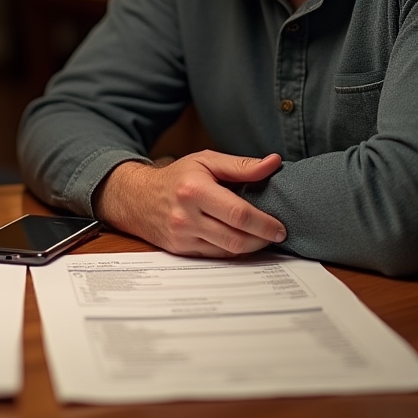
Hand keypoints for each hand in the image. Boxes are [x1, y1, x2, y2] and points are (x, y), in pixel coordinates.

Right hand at [94, 151, 285, 256]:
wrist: (137, 197)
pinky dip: (233, 250)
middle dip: (262, 239)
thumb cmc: (177, 177)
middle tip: (276, 233)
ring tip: (261, 236)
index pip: (238, 214)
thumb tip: (273, 163)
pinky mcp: (181, 251)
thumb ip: (241, 165)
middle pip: (236, 238)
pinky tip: (240, 240)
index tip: (280, 226)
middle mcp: (186, 217)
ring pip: (228, 251)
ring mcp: (183, 237)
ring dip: (250, 247)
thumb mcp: (206, 161)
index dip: (264, 223)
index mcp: (195, 190)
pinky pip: (216, 257)